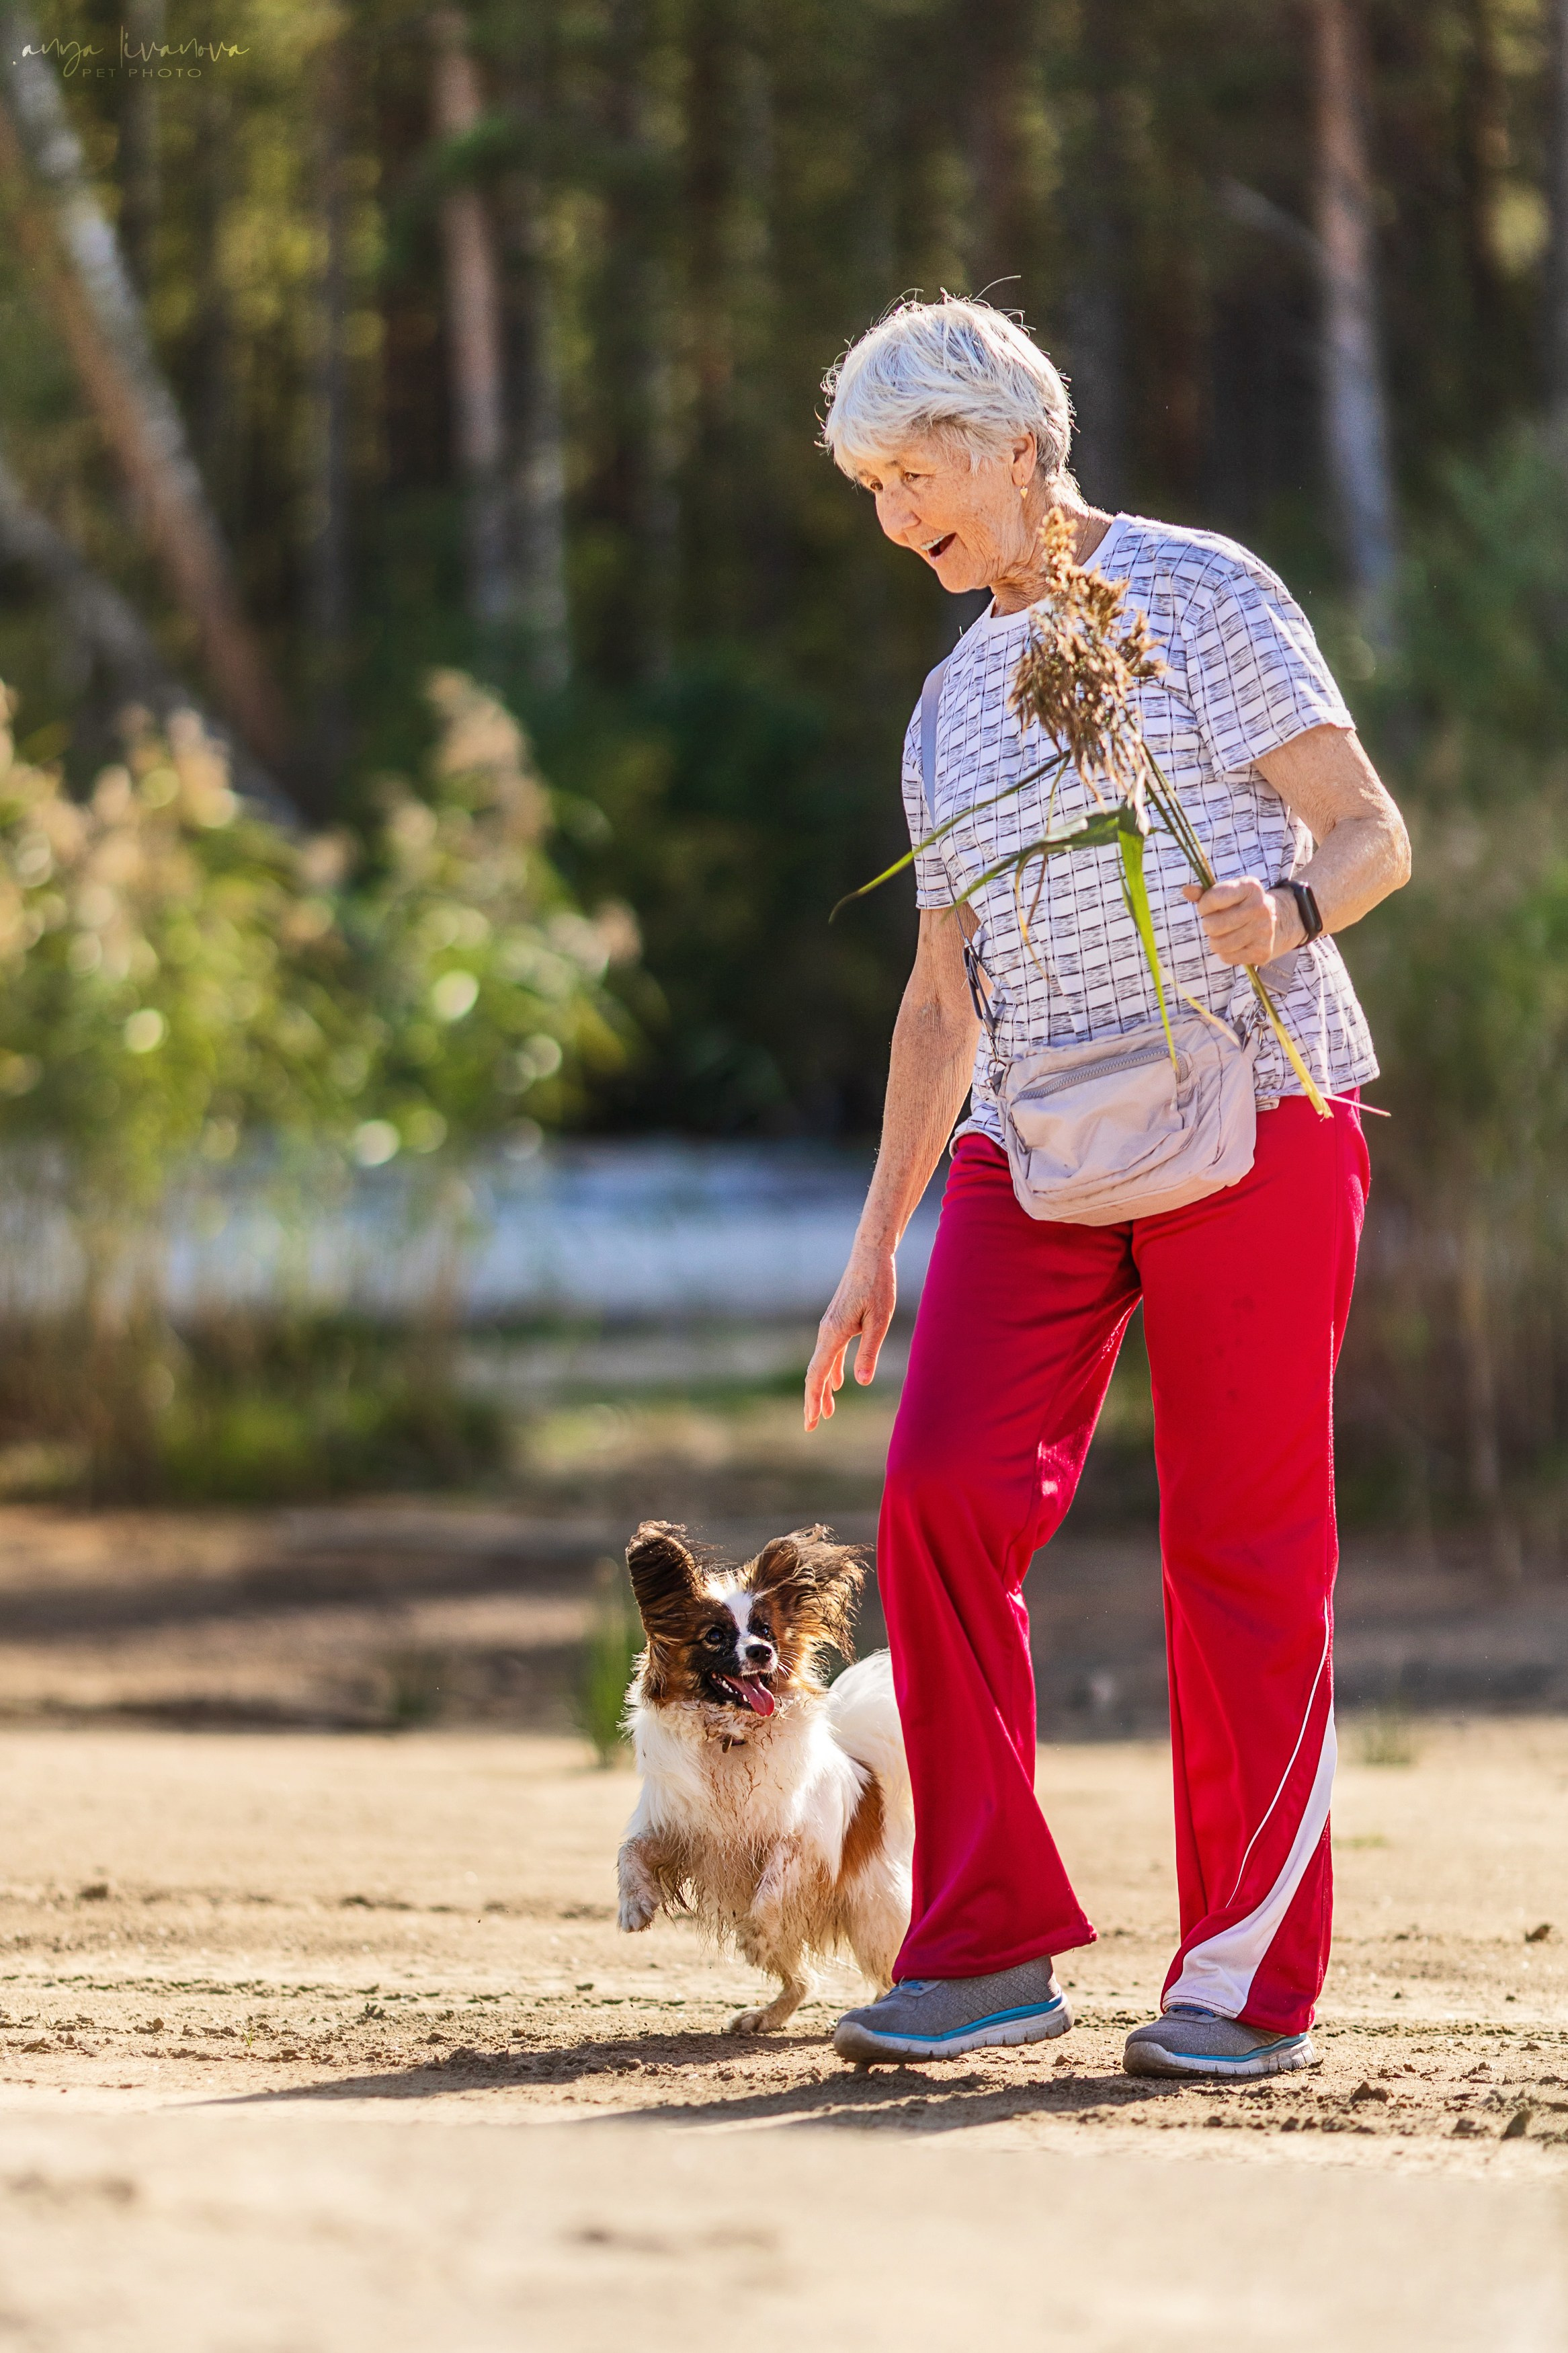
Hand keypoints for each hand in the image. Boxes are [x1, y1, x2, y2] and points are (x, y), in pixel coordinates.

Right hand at [804, 1244, 896, 1430]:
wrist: (871, 1255)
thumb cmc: (878, 1285)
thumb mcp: (880, 1320)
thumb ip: (869, 1350)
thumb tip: (860, 1381)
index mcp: (833, 1334)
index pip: (817, 1374)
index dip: (813, 1400)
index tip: (811, 1422)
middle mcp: (826, 1332)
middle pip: (814, 1373)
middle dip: (813, 1400)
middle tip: (811, 1427)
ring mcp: (830, 1327)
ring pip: (821, 1364)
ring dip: (823, 1389)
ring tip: (827, 1413)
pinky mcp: (838, 1322)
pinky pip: (830, 1353)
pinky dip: (831, 1371)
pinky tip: (838, 1383)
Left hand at [1181, 876, 1302, 966]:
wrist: (1279, 922)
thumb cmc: (1244, 905)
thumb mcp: (1229, 893)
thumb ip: (1205, 893)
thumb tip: (1186, 891)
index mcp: (1251, 887)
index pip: (1211, 899)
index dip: (1204, 906)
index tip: (1209, 907)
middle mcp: (1260, 908)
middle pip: (1211, 925)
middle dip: (1209, 925)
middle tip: (1219, 923)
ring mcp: (1264, 931)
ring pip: (1217, 944)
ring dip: (1216, 941)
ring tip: (1226, 934)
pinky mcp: (1262, 952)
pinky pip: (1227, 957)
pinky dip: (1226, 953)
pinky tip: (1237, 944)